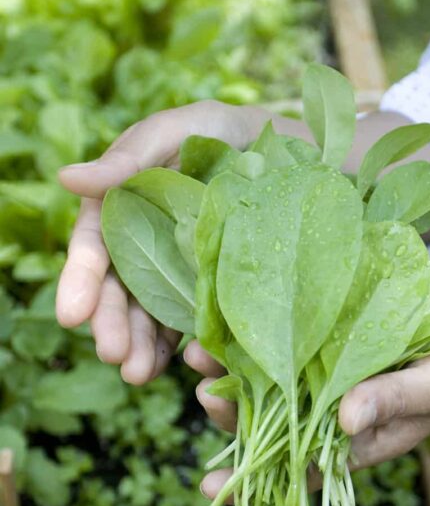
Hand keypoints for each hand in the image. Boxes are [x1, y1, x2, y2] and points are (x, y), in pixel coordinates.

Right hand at [56, 100, 270, 382]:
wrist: (286, 153)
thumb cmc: (222, 133)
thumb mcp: (179, 131)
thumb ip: (129, 156)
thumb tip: (66, 179)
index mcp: (124, 211)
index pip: (96, 251)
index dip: (82, 282)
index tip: (71, 314)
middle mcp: (146, 248)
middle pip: (121, 294)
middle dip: (112, 326)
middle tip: (112, 354)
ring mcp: (178, 274)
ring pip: (151, 318)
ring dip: (140, 348)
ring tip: (138, 374)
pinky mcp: (211, 293)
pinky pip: (194, 326)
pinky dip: (185, 348)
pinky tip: (185, 367)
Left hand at [186, 269, 429, 497]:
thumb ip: (396, 401)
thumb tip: (344, 420)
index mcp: (358, 438)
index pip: (300, 469)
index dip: (255, 481)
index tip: (211, 487)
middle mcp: (334, 408)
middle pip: (273, 421)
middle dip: (232, 411)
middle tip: (202, 392)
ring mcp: (329, 370)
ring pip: (271, 378)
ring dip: (234, 369)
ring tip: (199, 353)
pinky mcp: (330, 333)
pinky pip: (288, 337)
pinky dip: (259, 331)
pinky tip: (228, 316)